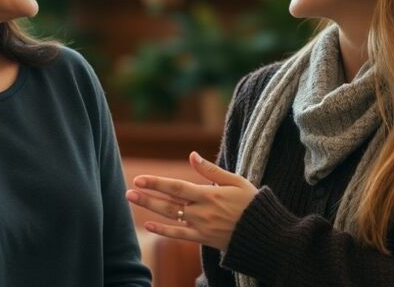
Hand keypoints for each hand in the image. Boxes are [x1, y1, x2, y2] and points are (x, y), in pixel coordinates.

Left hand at [125, 151, 257, 250]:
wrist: (264, 233)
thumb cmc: (251, 203)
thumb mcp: (236, 181)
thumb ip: (211, 170)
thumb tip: (192, 155)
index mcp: (210, 195)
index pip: (177, 187)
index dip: (157, 183)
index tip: (140, 179)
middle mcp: (202, 212)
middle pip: (169, 203)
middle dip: (147, 196)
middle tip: (129, 191)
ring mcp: (201, 226)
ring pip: (171, 217)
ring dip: (150, 208)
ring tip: (133, 200)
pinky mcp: (203, 238)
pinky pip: (179, 235)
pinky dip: (163, 231)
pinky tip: (148, 225)